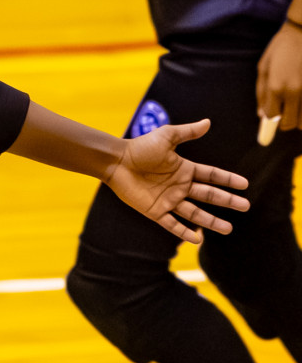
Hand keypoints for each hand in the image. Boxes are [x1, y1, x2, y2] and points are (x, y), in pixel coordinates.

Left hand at [103, 119, 249, 243]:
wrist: (116, 162)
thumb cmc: (139, 147)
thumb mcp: (166, 137)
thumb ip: (187, 132)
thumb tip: (208, 122)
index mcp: (184, 169)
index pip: (211, 176)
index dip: (227, 180)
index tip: (244, 185)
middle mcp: (179, 186)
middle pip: (208, 196)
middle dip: (227, 202)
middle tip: (245, 207)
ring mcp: (168, 200)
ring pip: (194, 213)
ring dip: (211, 221)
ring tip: (228, 229)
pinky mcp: (154, 211)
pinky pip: (172, 224)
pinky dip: (184, 232)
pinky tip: (197, 239)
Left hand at [257, 20, 301, 132]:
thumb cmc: (281, 48)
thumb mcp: (264, 68)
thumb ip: (261, 93)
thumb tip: (262, 116)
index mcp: (276, 87)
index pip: (272, 116)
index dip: (272, 116)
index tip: (274, 111)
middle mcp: (295, 92)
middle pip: (291, 124)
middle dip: (287, 121)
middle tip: (287, 110)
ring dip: (300, 117)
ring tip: (297, 102)